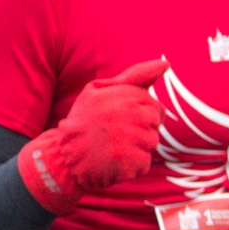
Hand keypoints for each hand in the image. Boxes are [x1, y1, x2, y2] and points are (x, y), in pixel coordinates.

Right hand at [17, 59, 167, 215]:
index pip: (153, 106)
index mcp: (119, 95)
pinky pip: (144, 163)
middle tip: (118, 135)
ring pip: (152, 143)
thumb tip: (166, 63)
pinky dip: (133, 166)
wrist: (62, 157)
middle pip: (155, 123)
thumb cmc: (86, 120)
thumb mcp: (102, 90)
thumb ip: (135, 76)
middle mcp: (123, 114)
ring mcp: (125, 139)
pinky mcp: (126, 162)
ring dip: (138, 148)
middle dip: (143, 130)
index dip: (142, 115)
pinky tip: (114, 162)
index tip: (121, 120)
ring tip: (114, 148)